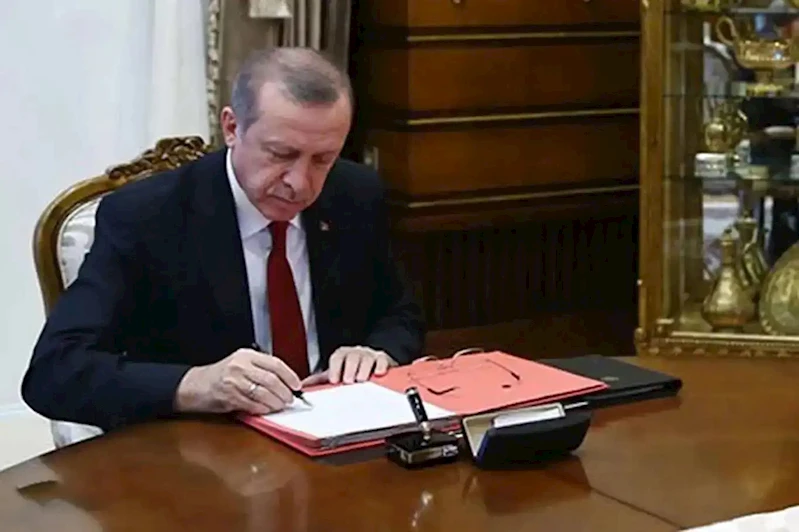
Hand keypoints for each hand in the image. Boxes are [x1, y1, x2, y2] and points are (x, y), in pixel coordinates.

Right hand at [174, 348, 300, 414]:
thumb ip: (260, 368)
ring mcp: (234, 382)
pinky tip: (267, 410)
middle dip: (284, 392)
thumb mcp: (240, 363)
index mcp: (246, 355)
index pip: (275, 363)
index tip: (297, 385)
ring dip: (276, 402)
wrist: (194, 385)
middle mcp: (241, 366)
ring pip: (264, 393)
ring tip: (280, 405)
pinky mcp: (230, 397)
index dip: (289, 375)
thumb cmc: (219, 375)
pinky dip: (263, 409)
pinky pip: (253, 405)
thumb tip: (285, 380)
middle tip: (290, 399)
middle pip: (272, 380)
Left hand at [302, 346, 396, 385]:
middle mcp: (356, 353)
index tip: (334, 380)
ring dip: (363, 369)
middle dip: (350, 368)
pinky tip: (377, 373)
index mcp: (342, 356)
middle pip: (352, 357)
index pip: (337, 358)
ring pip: (367, 358)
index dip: (335, 368)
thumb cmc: (351, 371)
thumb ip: (319, 380)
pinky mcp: (383, 359)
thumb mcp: (335, 374)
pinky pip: (382, 360)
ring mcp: (370, 355)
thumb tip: (301, 385)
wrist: (371, 364)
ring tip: (361, 379)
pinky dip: (380, 366)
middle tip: (348, 381)